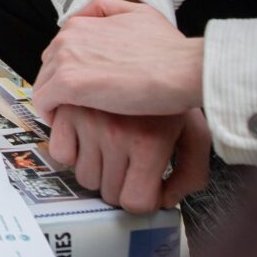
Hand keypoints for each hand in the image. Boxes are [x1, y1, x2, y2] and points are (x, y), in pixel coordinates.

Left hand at [33, 0, 204, 117]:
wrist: (184, 70)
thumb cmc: (170, 49)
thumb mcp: (139, 14)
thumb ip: (109, 10)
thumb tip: (89, 16)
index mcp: (81, 24)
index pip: (58, 52)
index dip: (68, 71)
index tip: (80, 88)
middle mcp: (67, 38)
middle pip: (48, 69)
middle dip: (59, 87)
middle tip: (77, 107)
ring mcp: (66, 60)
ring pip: (43, 85)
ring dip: (55, 103)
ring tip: (74, 119)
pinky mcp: (69, 84)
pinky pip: (44, 102)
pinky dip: (51, 115)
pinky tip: (67, 125)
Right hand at [47, 104, 210, 213]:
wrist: (157, 55)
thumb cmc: (176, 95)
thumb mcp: (196, 135)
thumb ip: (190, 175)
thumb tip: (165, 201)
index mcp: (149, 144)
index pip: (135, 201)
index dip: (142, 198)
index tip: (145, 188)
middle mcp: (117, 134)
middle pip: (108, 192)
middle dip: (120, 185)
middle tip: (129, 169)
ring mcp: (90, 120)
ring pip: (83, 176)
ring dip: (97, 170)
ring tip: (109, 153)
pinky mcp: (68, 108)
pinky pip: (60, 152)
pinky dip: (70, 151)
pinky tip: (86, 139)